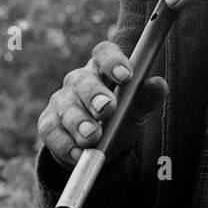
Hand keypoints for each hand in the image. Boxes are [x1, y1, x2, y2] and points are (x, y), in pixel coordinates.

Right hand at [38, 40, 166, 168]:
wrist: (100, 148)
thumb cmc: (121, 118)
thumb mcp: (137, 109)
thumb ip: (147, 98)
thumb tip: (159, 84)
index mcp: (103, 69)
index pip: (104, 53)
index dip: (113, 61)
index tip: (125, 76)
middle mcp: (79, 80)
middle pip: (83, 81)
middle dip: (94, 95)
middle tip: (106, 110)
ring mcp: (61, 101)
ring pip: (67, 107)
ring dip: (79, 123)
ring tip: (92, 138)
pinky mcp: (48, 123)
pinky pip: (51, 131)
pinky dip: (65, 144)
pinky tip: (77, 154)